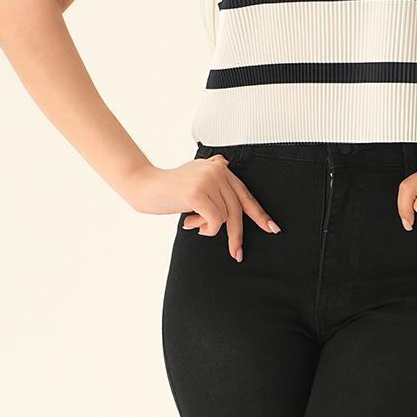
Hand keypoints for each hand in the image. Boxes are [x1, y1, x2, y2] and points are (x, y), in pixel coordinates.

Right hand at [128, 156, 279, 262]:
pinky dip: (206, 228)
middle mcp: (217, 171)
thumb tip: (225, 163)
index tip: (272, 228)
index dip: (259, 213)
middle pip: (237, 209)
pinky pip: (215, 220)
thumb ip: (211, 172)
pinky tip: (190, 224)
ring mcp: (208, 181)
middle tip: (236, 253)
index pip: (245, 194)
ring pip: (224, 217)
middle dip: (237, 234)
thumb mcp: (193, 174)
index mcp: (219, 168)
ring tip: (191, 222)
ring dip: (208, 227)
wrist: (144, 185)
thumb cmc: (168, 187)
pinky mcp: (198, 193)